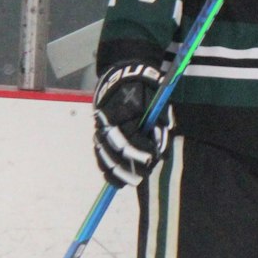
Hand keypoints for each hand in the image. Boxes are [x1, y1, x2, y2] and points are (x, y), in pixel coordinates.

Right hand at [93, 63, 173, 186]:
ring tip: (130, 181)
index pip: (131, 136)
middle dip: (131, 164)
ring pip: (104, 154)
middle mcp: (107, 121)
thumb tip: (159, 145)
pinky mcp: (98, 132)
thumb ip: (157, 122)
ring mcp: (100, 127)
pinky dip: (107, 168)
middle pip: (116, 149)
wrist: (122, 76)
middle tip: (144, 174)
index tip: (153, 157)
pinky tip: (117, 180)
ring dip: (117, 171)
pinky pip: (99, 154)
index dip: (142, 149)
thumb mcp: (155, 99)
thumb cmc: (144, 89)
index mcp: (122, 110)